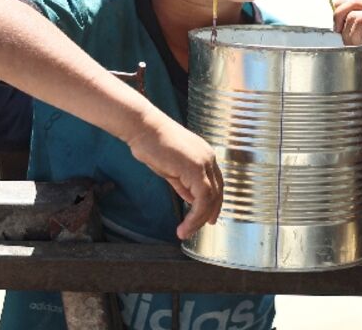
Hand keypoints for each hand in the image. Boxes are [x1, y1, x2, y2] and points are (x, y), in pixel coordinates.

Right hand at [124, 112, 222, 239]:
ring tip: (186, 231)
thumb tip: (191, 199)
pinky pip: (202, 198)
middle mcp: (209, 158)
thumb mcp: (171, 169)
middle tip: (204, 226)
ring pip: (210, 198)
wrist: (144, 128)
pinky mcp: (196, 169)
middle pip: (217, 191)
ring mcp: (204, 163)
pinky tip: (184, 225)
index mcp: (205, 155)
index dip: (213, 202)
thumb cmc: (153, 144)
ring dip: (199, 219)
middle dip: (211, 211)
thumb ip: (183, 184)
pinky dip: (195, 215)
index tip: (208, 216)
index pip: (215, 183)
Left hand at [333, 0, 361, 129]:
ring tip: (360, 52)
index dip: (338, 13)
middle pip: (353, 6)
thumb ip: (340, 29)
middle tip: (349, 48)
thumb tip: (332, 6)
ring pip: (361, 17)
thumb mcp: (345, 49)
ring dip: (354, 36)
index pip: (348, 1)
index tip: (336, 33)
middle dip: (344, 28)